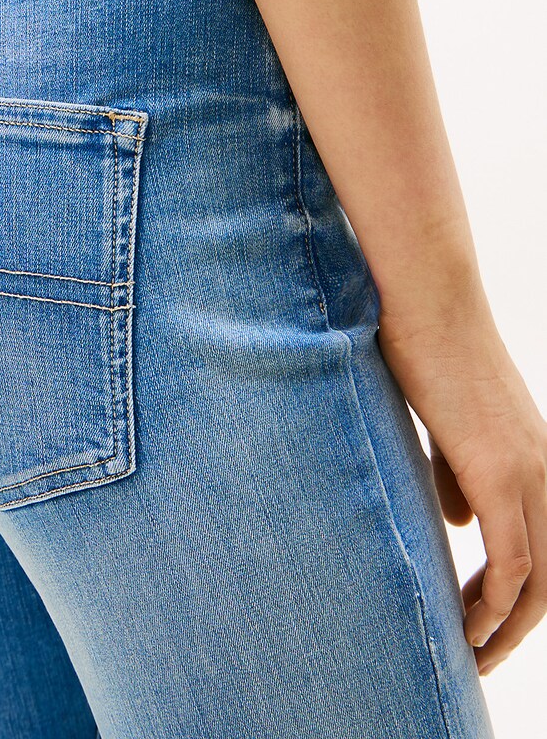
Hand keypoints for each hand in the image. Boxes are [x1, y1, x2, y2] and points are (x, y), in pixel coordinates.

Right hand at [376, 292, 546, 676]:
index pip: (545, 548)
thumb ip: (457, 474)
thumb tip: (462, 522)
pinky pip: (513, 565)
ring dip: (508, 629)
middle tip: (480, 657)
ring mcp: (530, 473)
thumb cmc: (425, 348)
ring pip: (542, 581)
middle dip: (519, 627)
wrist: (425, 302)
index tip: (478, 622)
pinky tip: (468, 625)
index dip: (518, 596)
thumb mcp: (447, 424)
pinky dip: (495, 607)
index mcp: (535, 457)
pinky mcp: (501, 473)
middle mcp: (546, 470)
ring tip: (473, 655)